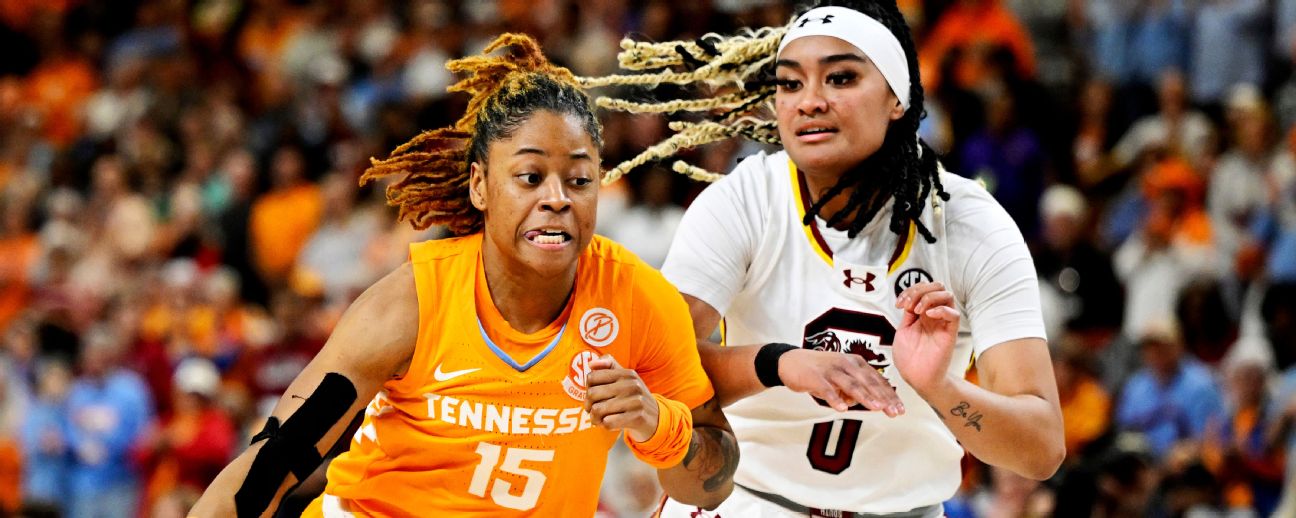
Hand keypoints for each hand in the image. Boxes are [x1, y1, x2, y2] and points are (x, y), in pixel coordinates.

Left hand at [585, 355, 658, 442]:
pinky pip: (607, 423)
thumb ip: (608, 367)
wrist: (656, 420)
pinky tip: (611, 424)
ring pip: (598, 410)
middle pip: (592, 394)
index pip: (592, 377)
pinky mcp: (637, 417)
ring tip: (600, 419)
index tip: (594, 397)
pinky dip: (605, 426)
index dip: (588, 389)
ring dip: (595, 418)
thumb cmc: (634, 399)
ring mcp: (636, 401)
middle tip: (594, 410)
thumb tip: (591, 364)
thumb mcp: (625, 380)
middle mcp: (632, 385)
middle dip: (589, 406)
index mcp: (627, 373)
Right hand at [778, 348, 903, 415]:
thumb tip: (867, 403)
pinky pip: (827, 389)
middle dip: (883, 398)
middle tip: (894, 412)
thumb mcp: (842, 377)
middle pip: (868, 382)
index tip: (900, 408)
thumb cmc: (820, 370)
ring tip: (876, 408)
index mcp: (855, 363)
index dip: (890, 395)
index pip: (877, 380)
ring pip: (851, 384)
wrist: (791, 361)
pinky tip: (842, 409)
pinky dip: (835, 399)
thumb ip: (856, 389)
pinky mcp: (815, 377)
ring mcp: (831, 370)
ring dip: (865, 397)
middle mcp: (846, 364)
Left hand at [893, 282, 960, 396]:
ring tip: (918, 310)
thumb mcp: (903, 331)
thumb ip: (908, 314)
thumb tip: (909, 300)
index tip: (899, 304)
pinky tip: (927, 315)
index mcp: (922, 314)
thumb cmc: (910, 359)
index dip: (910, 290)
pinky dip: (941, 309)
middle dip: (919, 290)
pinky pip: (954, 314)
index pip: (923, 288)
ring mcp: (942, 323)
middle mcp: (934, 315)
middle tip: (908, 305)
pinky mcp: (950, 333)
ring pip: (947, 295)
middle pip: (937, 286)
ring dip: (929, 297)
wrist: (917, 378)